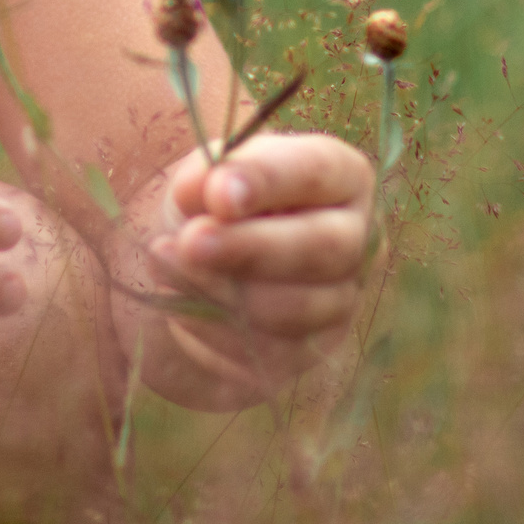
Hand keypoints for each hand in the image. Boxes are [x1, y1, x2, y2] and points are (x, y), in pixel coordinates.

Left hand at [136, 133, 376, 404]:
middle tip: (191, 240)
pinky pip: (268, 350)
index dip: (268, 181)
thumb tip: (205, 191)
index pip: (318, 171)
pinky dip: (214, 327)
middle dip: (250, 246)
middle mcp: (358, 240)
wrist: (211, 263)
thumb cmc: (221, 202)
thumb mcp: (210, 173)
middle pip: (322, 247)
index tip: (218, 192)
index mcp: (343, 177)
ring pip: (294, 307)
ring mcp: (341, 301)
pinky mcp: (311, 352)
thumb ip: (209, 175)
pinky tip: (177, 303)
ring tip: (165, 261)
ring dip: (222, 289)